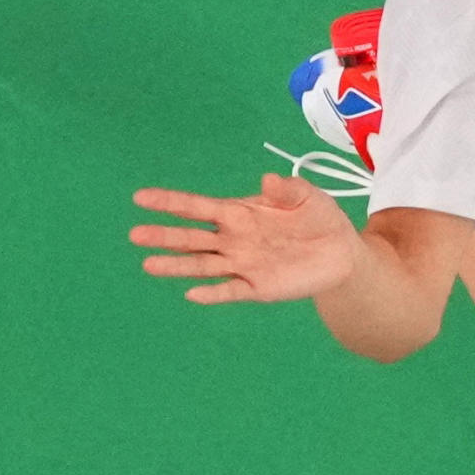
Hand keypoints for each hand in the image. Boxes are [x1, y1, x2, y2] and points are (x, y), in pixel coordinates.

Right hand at [130, 173, 361, 304]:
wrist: (341, 253)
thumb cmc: (319, 218)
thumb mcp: (307, 197)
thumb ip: (288, 189)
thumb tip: (267, 180)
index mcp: (239, 213)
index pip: (198, 207)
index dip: (171, 202)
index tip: (141, 198)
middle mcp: (233, 240)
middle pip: (192, 238)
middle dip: (164, 235)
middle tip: (134, 235)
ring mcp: (242, 265)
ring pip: (203, 265)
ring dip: (178, 265)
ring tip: (149, 264)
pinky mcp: (257, 288)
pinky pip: (230, 291)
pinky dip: (212, 293)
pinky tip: (192, 294)